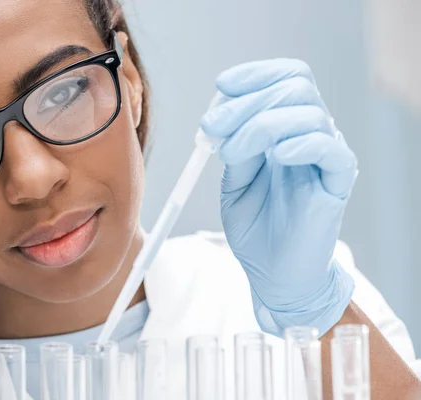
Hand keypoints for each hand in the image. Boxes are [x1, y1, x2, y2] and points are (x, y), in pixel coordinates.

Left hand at [200, 59, 357, 335]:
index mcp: (287, 130)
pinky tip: (275, 156)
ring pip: (308, 113)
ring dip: (261, 124)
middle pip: (294, 88)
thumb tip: (222, 115)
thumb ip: (235, 147)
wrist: (272, 273)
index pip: (287, 79)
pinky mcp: (337, 182)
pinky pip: (331, 149)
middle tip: (212, 127)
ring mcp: (326, 158)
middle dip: (246, 102)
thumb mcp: (234, 180)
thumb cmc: (255, 226)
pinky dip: (301, 143)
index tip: (222, 85)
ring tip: (232, 153)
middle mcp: (310, 136)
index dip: (256, 74)